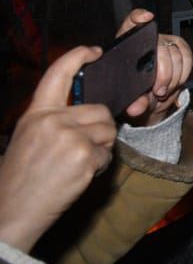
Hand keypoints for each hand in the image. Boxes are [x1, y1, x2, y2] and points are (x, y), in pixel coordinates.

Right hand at [0, 45, 117, 253]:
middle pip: (100, 111)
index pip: (58, 74)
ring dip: (101, 148)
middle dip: (99, 130)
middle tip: (80, 151)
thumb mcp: (29, 138)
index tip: (94, 50)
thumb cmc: (22, 178)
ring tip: (77, 164)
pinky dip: (100, 167)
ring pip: (109, 131)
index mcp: (36, 114)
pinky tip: (79, 177)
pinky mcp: (84, 156)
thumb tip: (86, 111)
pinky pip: (109, 155)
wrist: (12, 212)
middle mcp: (52, 121)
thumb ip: (53, 120)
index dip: (78, 56)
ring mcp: (69, 138)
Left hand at [115, 10, 191, 125]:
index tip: (147, 18)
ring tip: (164, 91)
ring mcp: (165, 41)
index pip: (131, 23)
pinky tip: (174, 84)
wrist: (149, 99)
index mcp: (126, 46)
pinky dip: (183, 74)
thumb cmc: (134, 94)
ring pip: (176, 54)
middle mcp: (147, 39)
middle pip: (160, 46)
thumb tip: (137, 108)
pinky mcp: (180, 47)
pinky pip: (188, 57)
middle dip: (163, 73)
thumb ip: (132, 103)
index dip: (139, 17)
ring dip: (173, 77)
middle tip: (158, 91)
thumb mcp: (129, 101)